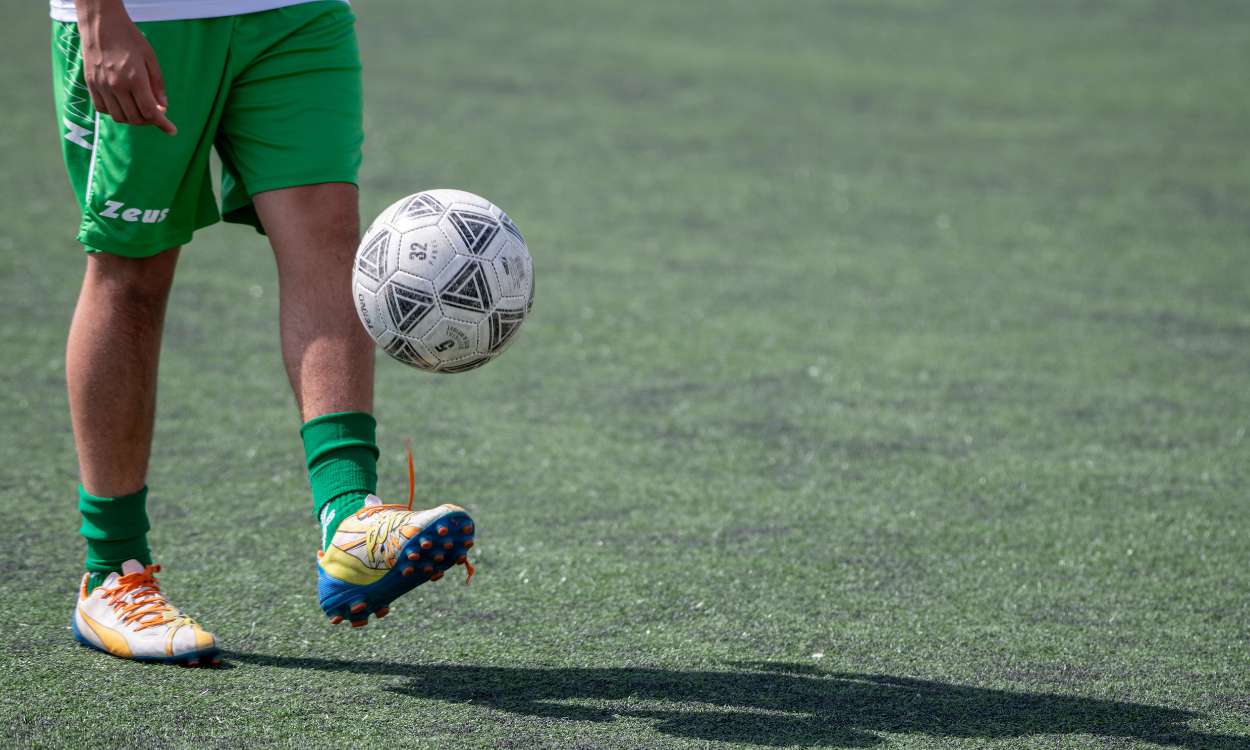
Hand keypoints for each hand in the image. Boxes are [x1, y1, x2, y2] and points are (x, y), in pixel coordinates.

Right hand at [76, 0, 176, 134]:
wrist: (100, 24)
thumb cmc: (129, 38)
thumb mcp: (151, 58)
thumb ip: (158, 85)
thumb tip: (163, 107)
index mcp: (134, 79)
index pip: (150, 112)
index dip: (163, 124)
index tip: (172, 130)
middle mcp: (116, 86)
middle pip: (135, 118)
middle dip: (149, 121)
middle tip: (157, 114)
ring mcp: (101, 86)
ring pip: (118, 117)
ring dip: (133, 119)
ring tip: (141, 109)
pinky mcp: (90, 84)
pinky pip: (103, 109)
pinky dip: (116, 112)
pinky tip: (124, 105)